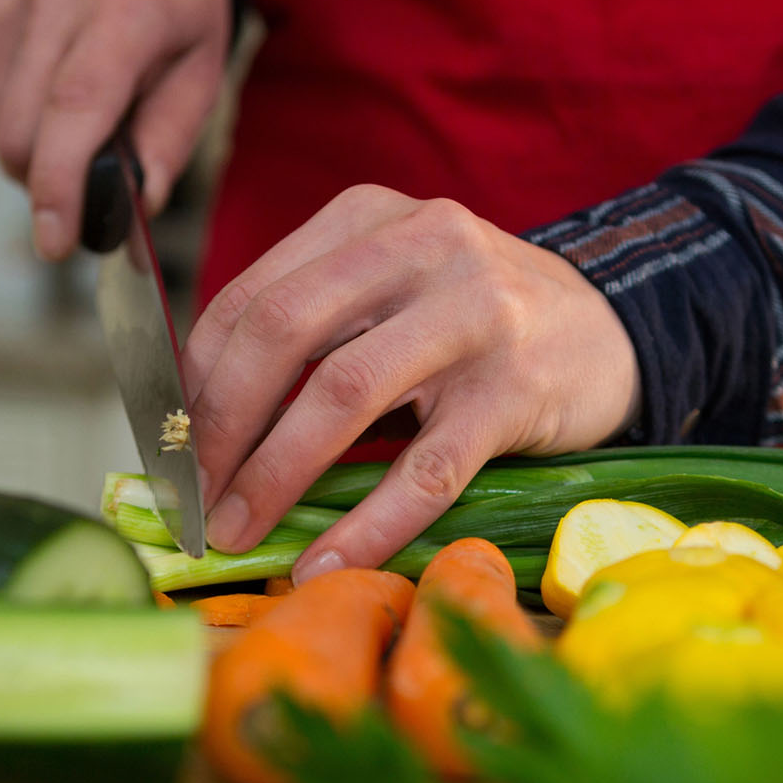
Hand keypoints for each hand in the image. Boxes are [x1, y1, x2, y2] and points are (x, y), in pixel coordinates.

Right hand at [0, 0, 231, 258]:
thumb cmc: (179, 17)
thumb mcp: (201, 75)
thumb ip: (167, 149)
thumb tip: (135, 226)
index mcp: (126, 12)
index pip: (77, 105)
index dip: (61, 182)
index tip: (56, 242)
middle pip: (23, 132)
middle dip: (52, 186)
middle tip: (95, 191)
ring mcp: (10, 7)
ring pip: (0, 128)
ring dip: (38, 159)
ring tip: (88, 133)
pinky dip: (22, 129)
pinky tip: (58, 106)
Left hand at [185, 184, 641, 579]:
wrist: (612, 336)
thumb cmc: (479, 326)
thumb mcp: (397, 291)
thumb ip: (317, 331)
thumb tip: (202, 431)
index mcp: (371, 220)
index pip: (252, 296)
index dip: (195, 381)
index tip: (170, 451)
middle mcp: (422, 247)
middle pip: (283, 332)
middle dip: (221, 426)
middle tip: (193, 499)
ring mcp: (476, 313)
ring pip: (345, 394)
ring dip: (276, 475)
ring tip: (240, 533)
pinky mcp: (518, 387)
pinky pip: (426, 468)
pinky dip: (368, 524)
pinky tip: (328, 563)